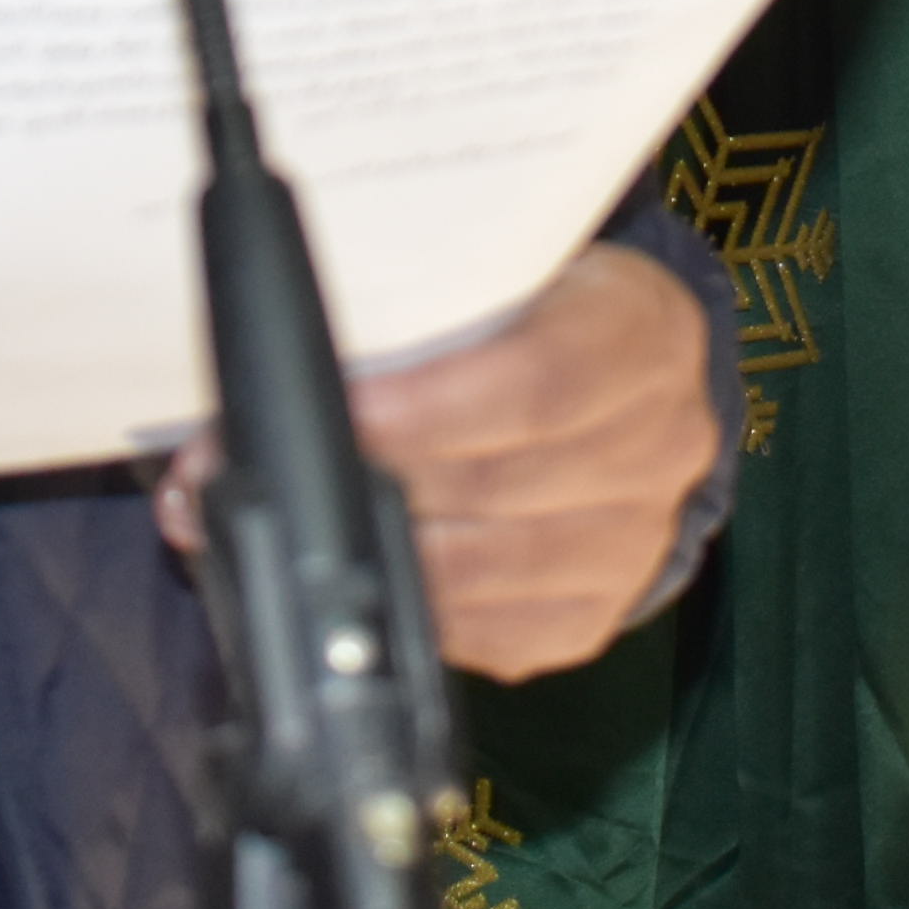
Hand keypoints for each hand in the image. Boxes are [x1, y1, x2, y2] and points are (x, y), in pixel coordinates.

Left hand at [167, 244, 721, 681]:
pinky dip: (408, 607)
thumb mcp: (505, 277)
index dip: (426, 406)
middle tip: (249, 471)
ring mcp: (635, 541)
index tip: (335, 406)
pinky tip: (356, 571)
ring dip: (368, 552)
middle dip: (364, 479)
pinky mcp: (594, 614)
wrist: (628, 386)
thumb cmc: (536, 315)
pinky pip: (486, 631)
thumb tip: (275, 362)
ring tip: (274, 525)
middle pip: (496, 483)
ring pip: (482, 568)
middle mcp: (660, 445)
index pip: (536, 382)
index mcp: (640, 335)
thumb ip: (418, 312)